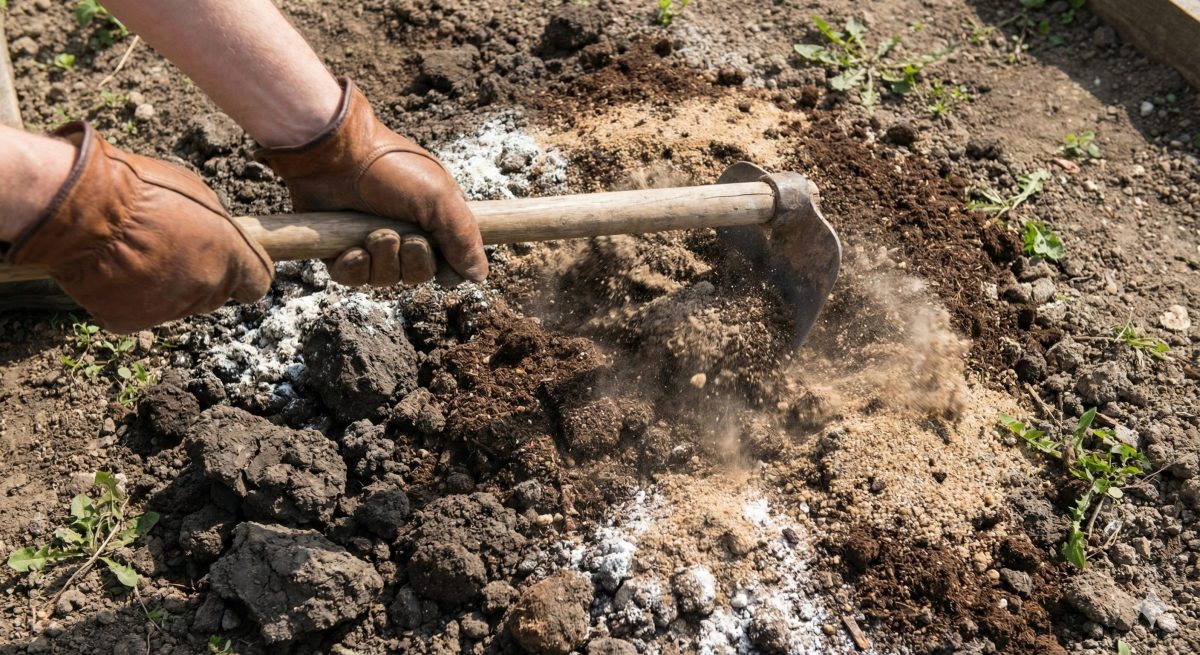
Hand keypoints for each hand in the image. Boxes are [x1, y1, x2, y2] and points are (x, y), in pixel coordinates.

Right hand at [4, 123, 273, 333]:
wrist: (81, 210)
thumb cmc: (138, 189)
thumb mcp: (196, 193)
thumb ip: (217, 226)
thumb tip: (219, 238)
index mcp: (230, 255)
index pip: (257, 283)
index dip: (244, 274)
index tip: (232, 265)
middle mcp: (206, 288)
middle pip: (214, 293)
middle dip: (200, 275)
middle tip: (168, 247)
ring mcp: (169, 309)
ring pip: (176, 303)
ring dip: (162, 285)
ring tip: (133, 251)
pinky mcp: (130, 321)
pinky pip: (137, 312)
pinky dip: (127, 297)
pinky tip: (112, 270)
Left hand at [256, 78, 486, 286]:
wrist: (336, 154)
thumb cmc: (392, 169)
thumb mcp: (440, 199)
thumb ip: (464, 238)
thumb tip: (480, 275)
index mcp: (432, 220)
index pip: (447, 264)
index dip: (445, 269)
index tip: (441, 263)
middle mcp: (402, 233)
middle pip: (416, 275)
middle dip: (412, 261)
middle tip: (405, 237)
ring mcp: (369, 242)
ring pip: (384, 279)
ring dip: (383, 260)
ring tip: (374, 234)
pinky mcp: (339, 248)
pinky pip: (352, 278)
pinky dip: (355, 267)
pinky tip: (353, 249)